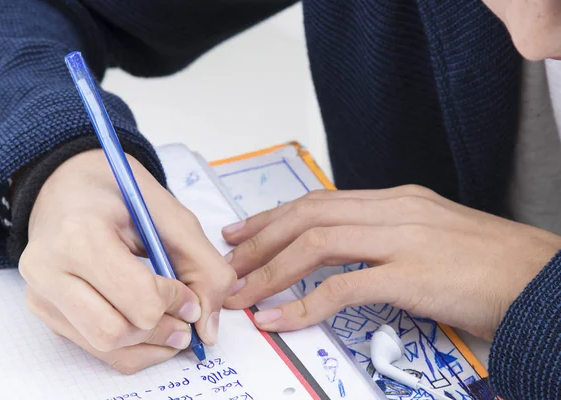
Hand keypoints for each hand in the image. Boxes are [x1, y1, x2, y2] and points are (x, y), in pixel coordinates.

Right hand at [19, 149, 234, 373]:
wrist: (66, 185)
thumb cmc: (119, 192)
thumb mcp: (171, 215)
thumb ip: (204, 267)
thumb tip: (208, 330)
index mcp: (81, 235)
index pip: (139, 297)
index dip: (176, 302)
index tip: (190, 295)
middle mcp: (49, 270)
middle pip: (116, 332)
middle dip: (163, 330)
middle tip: (186, 318)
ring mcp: (41, 295)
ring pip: (105, 348)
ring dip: (150, 344)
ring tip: (173, 325)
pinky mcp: (45, 312)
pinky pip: (94, 350)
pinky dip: (132, 348)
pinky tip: (150, 329)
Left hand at [222, 185, 560, 339]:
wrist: (542, 279)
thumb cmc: (489, 263)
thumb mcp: (431, 236)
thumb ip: (387, 237)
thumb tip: (345, 253)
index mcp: (396, 200)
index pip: (320, 201)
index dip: (275, 217)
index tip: (245, 232)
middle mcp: (394, 210)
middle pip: (308, 216)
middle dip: (261, 239)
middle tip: (232, 261)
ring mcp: (403, 240)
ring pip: (316, 244)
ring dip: (271, 269)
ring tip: (243, 291)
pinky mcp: (412, 276)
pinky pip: (343, 288)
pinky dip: (303, 304)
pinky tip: (278, 318)